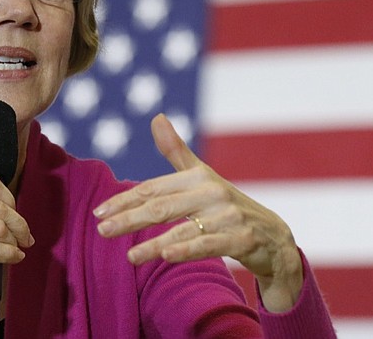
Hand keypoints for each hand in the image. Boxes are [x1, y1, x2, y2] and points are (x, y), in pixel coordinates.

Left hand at [93, 114, 302, 311]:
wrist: (274, 237)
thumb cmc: (227, 205)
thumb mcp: (203, 176)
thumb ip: (176, 151)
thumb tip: (156, 116)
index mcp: (198, 176)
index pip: (153, 189)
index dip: (125, 199)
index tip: (99, 212)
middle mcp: (212, 192)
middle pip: (162, 207)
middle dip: (129, 219)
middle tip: (102, 229)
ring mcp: (228, 216)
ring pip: (183, 229)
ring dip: (153, 244)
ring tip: (129, 255)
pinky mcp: (242, 239)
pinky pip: (209, 244)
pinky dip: (187, 250)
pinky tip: (166, 256)